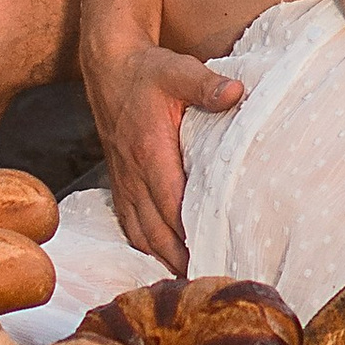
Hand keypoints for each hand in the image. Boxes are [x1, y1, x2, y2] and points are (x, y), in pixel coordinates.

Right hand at [84, 36, 243, 273]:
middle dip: (179, 259)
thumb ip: (206, 84)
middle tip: (210, 280)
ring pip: (140, 232)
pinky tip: (163, 258)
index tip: (214, 253)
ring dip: (162, 258)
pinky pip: (129, 223)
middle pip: (155, 230)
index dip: (190, 233)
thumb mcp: (177, 70)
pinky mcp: (119, 180)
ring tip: (190, 279)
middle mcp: (132, 172)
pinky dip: (146, 245)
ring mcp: (123, 179)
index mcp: (149, 150)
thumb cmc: (146, 70)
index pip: (171, 203)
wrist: (108, 64)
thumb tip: (236, 92)